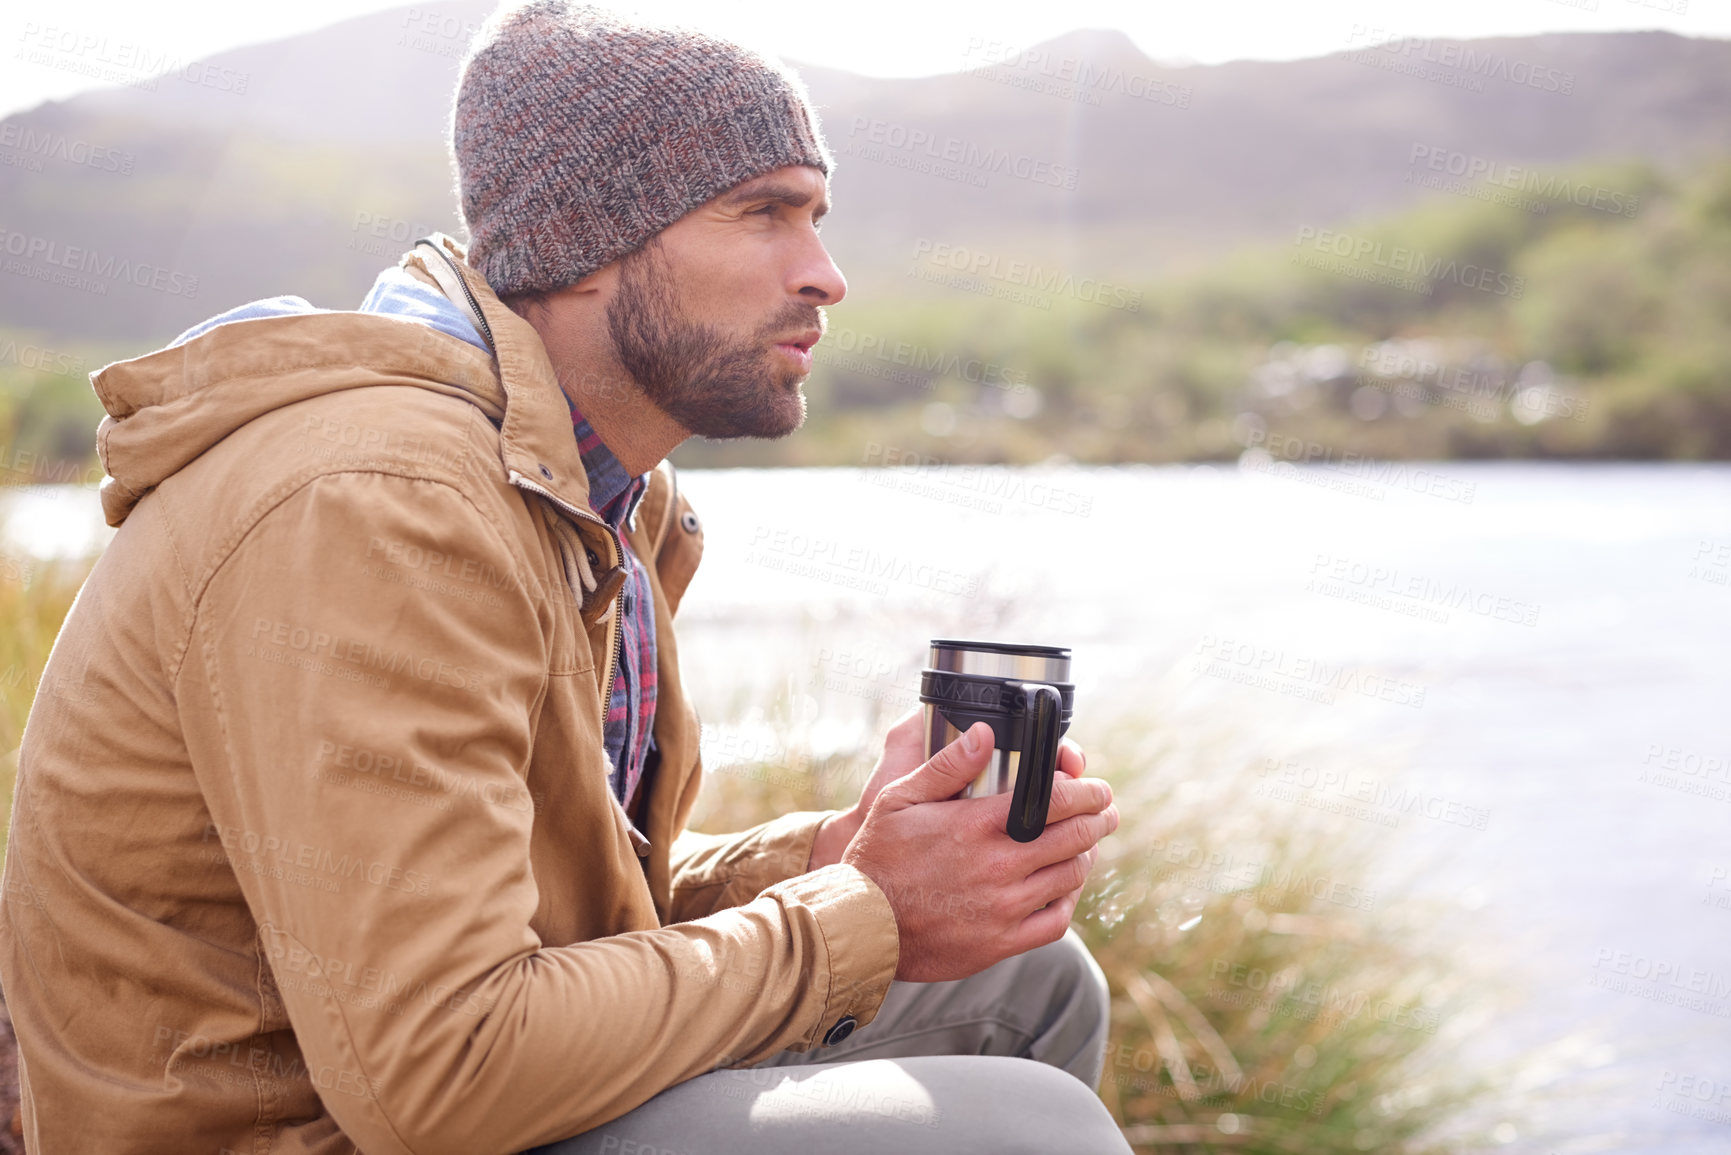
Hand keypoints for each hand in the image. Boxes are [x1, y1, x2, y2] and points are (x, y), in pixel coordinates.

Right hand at [840, 720, 1116, 981]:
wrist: (860, 927)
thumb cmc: (877, 858)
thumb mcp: (899, 799)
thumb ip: (947, 766)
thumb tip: (985, 734)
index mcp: (975, 827)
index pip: (1054, 802)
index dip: (1086, 791)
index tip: (1095, 787)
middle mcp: (997, 867)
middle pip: (1073, 838)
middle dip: (1098, 819)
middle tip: (1106, 810)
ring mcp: (1002, 908)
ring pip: (1070, 878)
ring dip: (1086, 856)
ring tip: (1088, 845)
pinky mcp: (1001, 942)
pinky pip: (1056, 921)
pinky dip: (1069, 901)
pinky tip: (1065, 887)